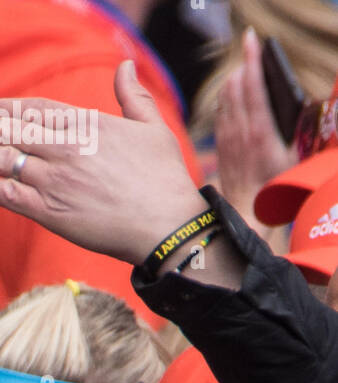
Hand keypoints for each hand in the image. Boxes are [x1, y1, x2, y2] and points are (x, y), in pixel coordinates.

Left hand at [0, 60, 208, 265]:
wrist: (164, 224)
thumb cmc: (164, 178)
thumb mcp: (152, 126)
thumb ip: (133, 95)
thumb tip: (125, 66)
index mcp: (87, 126)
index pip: (35, 110)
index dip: (5, 107)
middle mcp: (65, 150)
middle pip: (9, 131)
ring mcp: (54, 181)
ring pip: (2, 160)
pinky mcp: (49, 212)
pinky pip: (7, 196)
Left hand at [216, 27, 295, 235]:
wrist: (247, 212)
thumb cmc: (275, 186)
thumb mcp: (292, 155)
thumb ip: (293, 127)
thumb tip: (296, 104)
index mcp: (260, 131)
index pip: (252, 86)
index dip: (252, 59)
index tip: (252, 38)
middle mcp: (239, 131)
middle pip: (235, 86)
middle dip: (244, 65)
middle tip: (253, 51)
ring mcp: (227, 137)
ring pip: (225, 97)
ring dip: (234, 79)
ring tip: (246, 68)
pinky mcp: (220, 144)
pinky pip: (221, 111)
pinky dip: (227, 96)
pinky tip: (233, 92)